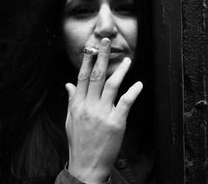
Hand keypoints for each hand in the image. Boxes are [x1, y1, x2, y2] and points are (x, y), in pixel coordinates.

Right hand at [65, 38, 142, 182]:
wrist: (86, 166)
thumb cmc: (78, 143)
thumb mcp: (69, 120)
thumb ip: (71, 100)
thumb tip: (68, 84)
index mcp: (77, 104)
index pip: (82, 77)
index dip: (87, 61)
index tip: (91, 47)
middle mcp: (89, 106)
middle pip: (96, 76)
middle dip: (101, 56)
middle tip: (106, 42)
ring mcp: (102, 114)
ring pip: (111, 85)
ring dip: (120, 70)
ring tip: (127, 60)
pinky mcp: (116, 123)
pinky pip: (125, 103)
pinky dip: (133, 92)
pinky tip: (138, 84)